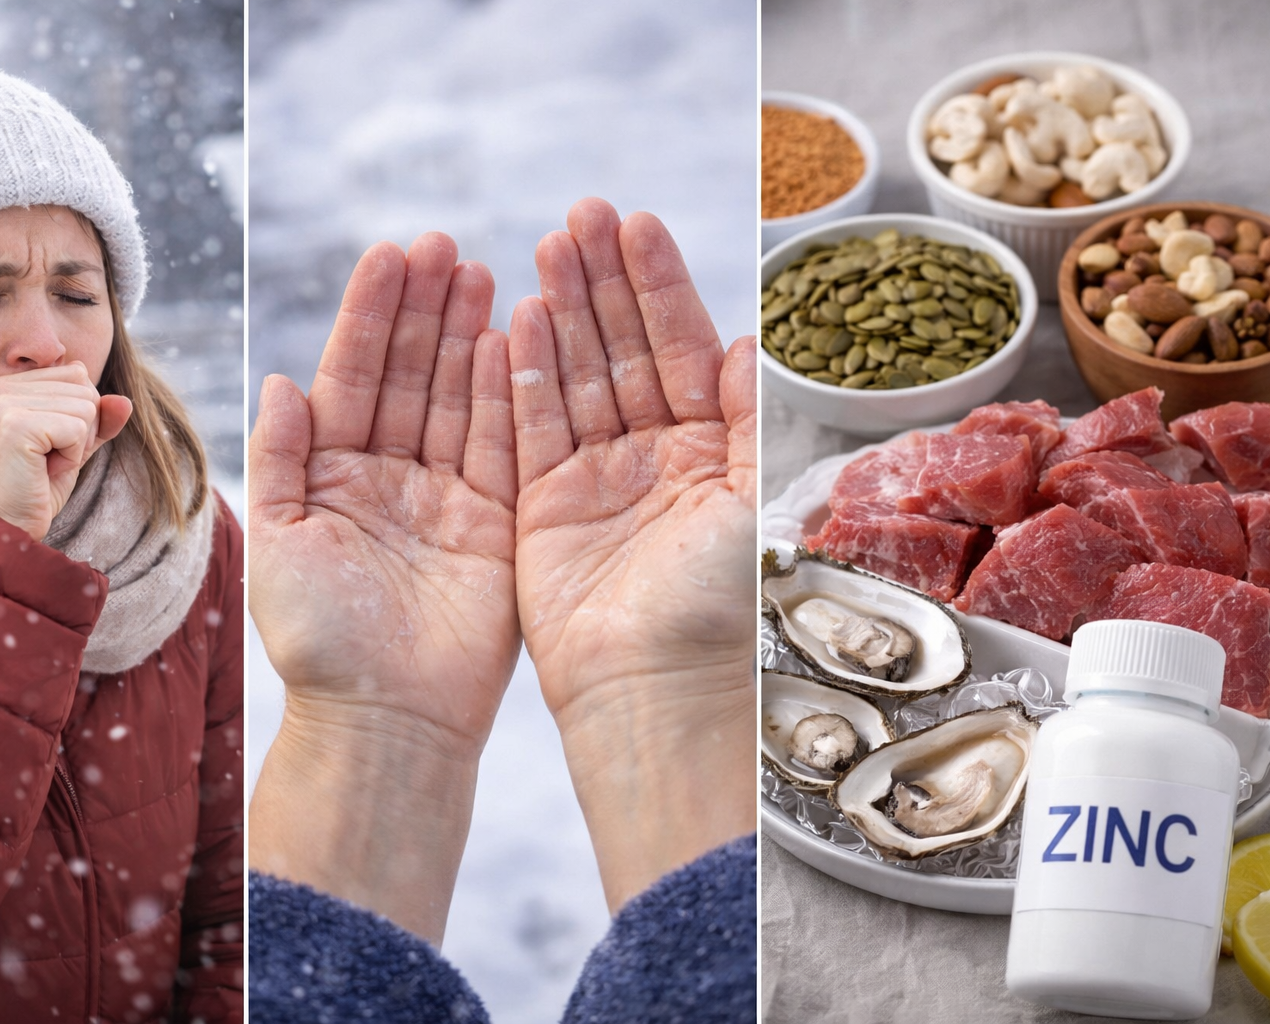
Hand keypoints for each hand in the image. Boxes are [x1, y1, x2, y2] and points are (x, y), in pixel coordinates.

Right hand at [0, 362, 131, 541]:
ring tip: (45, 464)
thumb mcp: (75, 445)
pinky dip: (72, 455)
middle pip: (85, 387)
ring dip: (77, 445)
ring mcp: (4, 403)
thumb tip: (125, 400)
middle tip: (48, 458)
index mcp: (7, 384)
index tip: (50, 443)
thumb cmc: (38, 486)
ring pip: (86, 407)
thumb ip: (100, 419)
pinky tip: (44, 470)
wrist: (9, 526)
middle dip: (82, 430)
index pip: (77, 373)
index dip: (81, 414)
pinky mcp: (16, 424)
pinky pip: (78, 428)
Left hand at [247, 233, 517, 942]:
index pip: (353, 376)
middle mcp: (390, 476)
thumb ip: (280, 458)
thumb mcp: (279, 541)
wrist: (386, 721)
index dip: (371, 315)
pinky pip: (502, 444)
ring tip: (483, 271)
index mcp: (331, 474)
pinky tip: (513, 337)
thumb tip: (281, 378)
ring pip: (459, 398)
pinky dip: (508, 392)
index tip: (392, 254)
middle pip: (411, 375)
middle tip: (446, 246)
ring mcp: (447, 496)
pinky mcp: (496, 522)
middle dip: (426, 310)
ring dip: (468, 335)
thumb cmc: (319, 642)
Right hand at [512, 198, 755, 910]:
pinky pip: (528, 431)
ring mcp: (598, 485)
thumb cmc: (720, 608)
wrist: (658, 693)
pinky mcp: (544, 513)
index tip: (633, 224)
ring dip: (560, 314)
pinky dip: (521, 377)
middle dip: (603, 283)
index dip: (657, 286)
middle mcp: (655, 461)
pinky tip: (513, 321)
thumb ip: (750, 417)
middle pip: (623, 351)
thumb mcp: (755, 500)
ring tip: (544, 247)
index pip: (680, 348)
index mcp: (712, 453)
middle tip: (579, 214)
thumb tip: (752, 341)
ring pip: (574, 380)